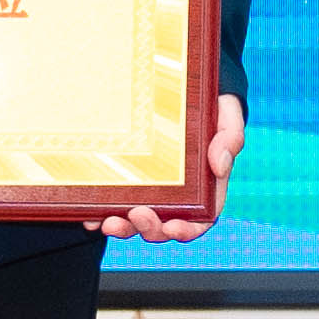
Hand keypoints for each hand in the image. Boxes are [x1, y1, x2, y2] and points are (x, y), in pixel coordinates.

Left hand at [101, 93, 245, 241]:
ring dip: (124, 228)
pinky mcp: (128, 179)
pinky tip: (89, 216)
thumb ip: (229, 140)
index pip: (199, 221)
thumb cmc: (214, 109)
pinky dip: (100, 214)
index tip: (173, 227)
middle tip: (137, 215)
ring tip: (109, 222)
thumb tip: (219, 166)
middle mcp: (177, 196)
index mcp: (205, 190)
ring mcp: (151, 190)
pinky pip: (114, 203)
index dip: (186, 230)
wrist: (188, 88)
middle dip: (149, 229)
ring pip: (136, 221)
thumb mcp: (228, 119)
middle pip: (163, 226)